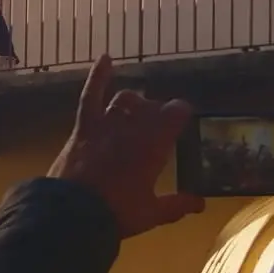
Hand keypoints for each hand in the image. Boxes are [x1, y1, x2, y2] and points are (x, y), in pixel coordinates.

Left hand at [47, 54, 204, 236]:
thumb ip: (177, 205)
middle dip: (158, 114)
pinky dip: (98, 76)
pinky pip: (91, 96)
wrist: (72, 213)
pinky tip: (105, 59)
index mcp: (154, 144)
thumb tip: (201, 204)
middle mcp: (133, 127)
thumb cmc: (117, 213)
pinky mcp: (83, 127)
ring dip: (134, 103)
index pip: (177, 112)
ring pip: (125, 99)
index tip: (183, 122)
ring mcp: (106, 124)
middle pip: (152, 106)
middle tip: (158, 131)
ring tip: (136, 113)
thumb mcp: (152, 213)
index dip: (181, 114)